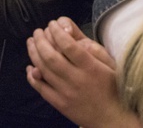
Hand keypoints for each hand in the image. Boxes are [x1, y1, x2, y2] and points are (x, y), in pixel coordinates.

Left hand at [26, 17, 142, 127]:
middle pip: (51, 56)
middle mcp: (77, 80)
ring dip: (34, 53)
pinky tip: (30, 66)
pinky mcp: (60, 104)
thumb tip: (77, 41)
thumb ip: (95, 51)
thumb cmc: (112, 88)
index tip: (52, 24)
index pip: (68, 46)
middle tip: (38, 31)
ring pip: (43, 70)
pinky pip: (41, 88)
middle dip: (41, 40)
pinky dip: (32, 76)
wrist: (112, 118)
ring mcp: (66, 93)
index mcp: (91, 68)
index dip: (57, 32)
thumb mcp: (110, 65)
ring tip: (31, 42)